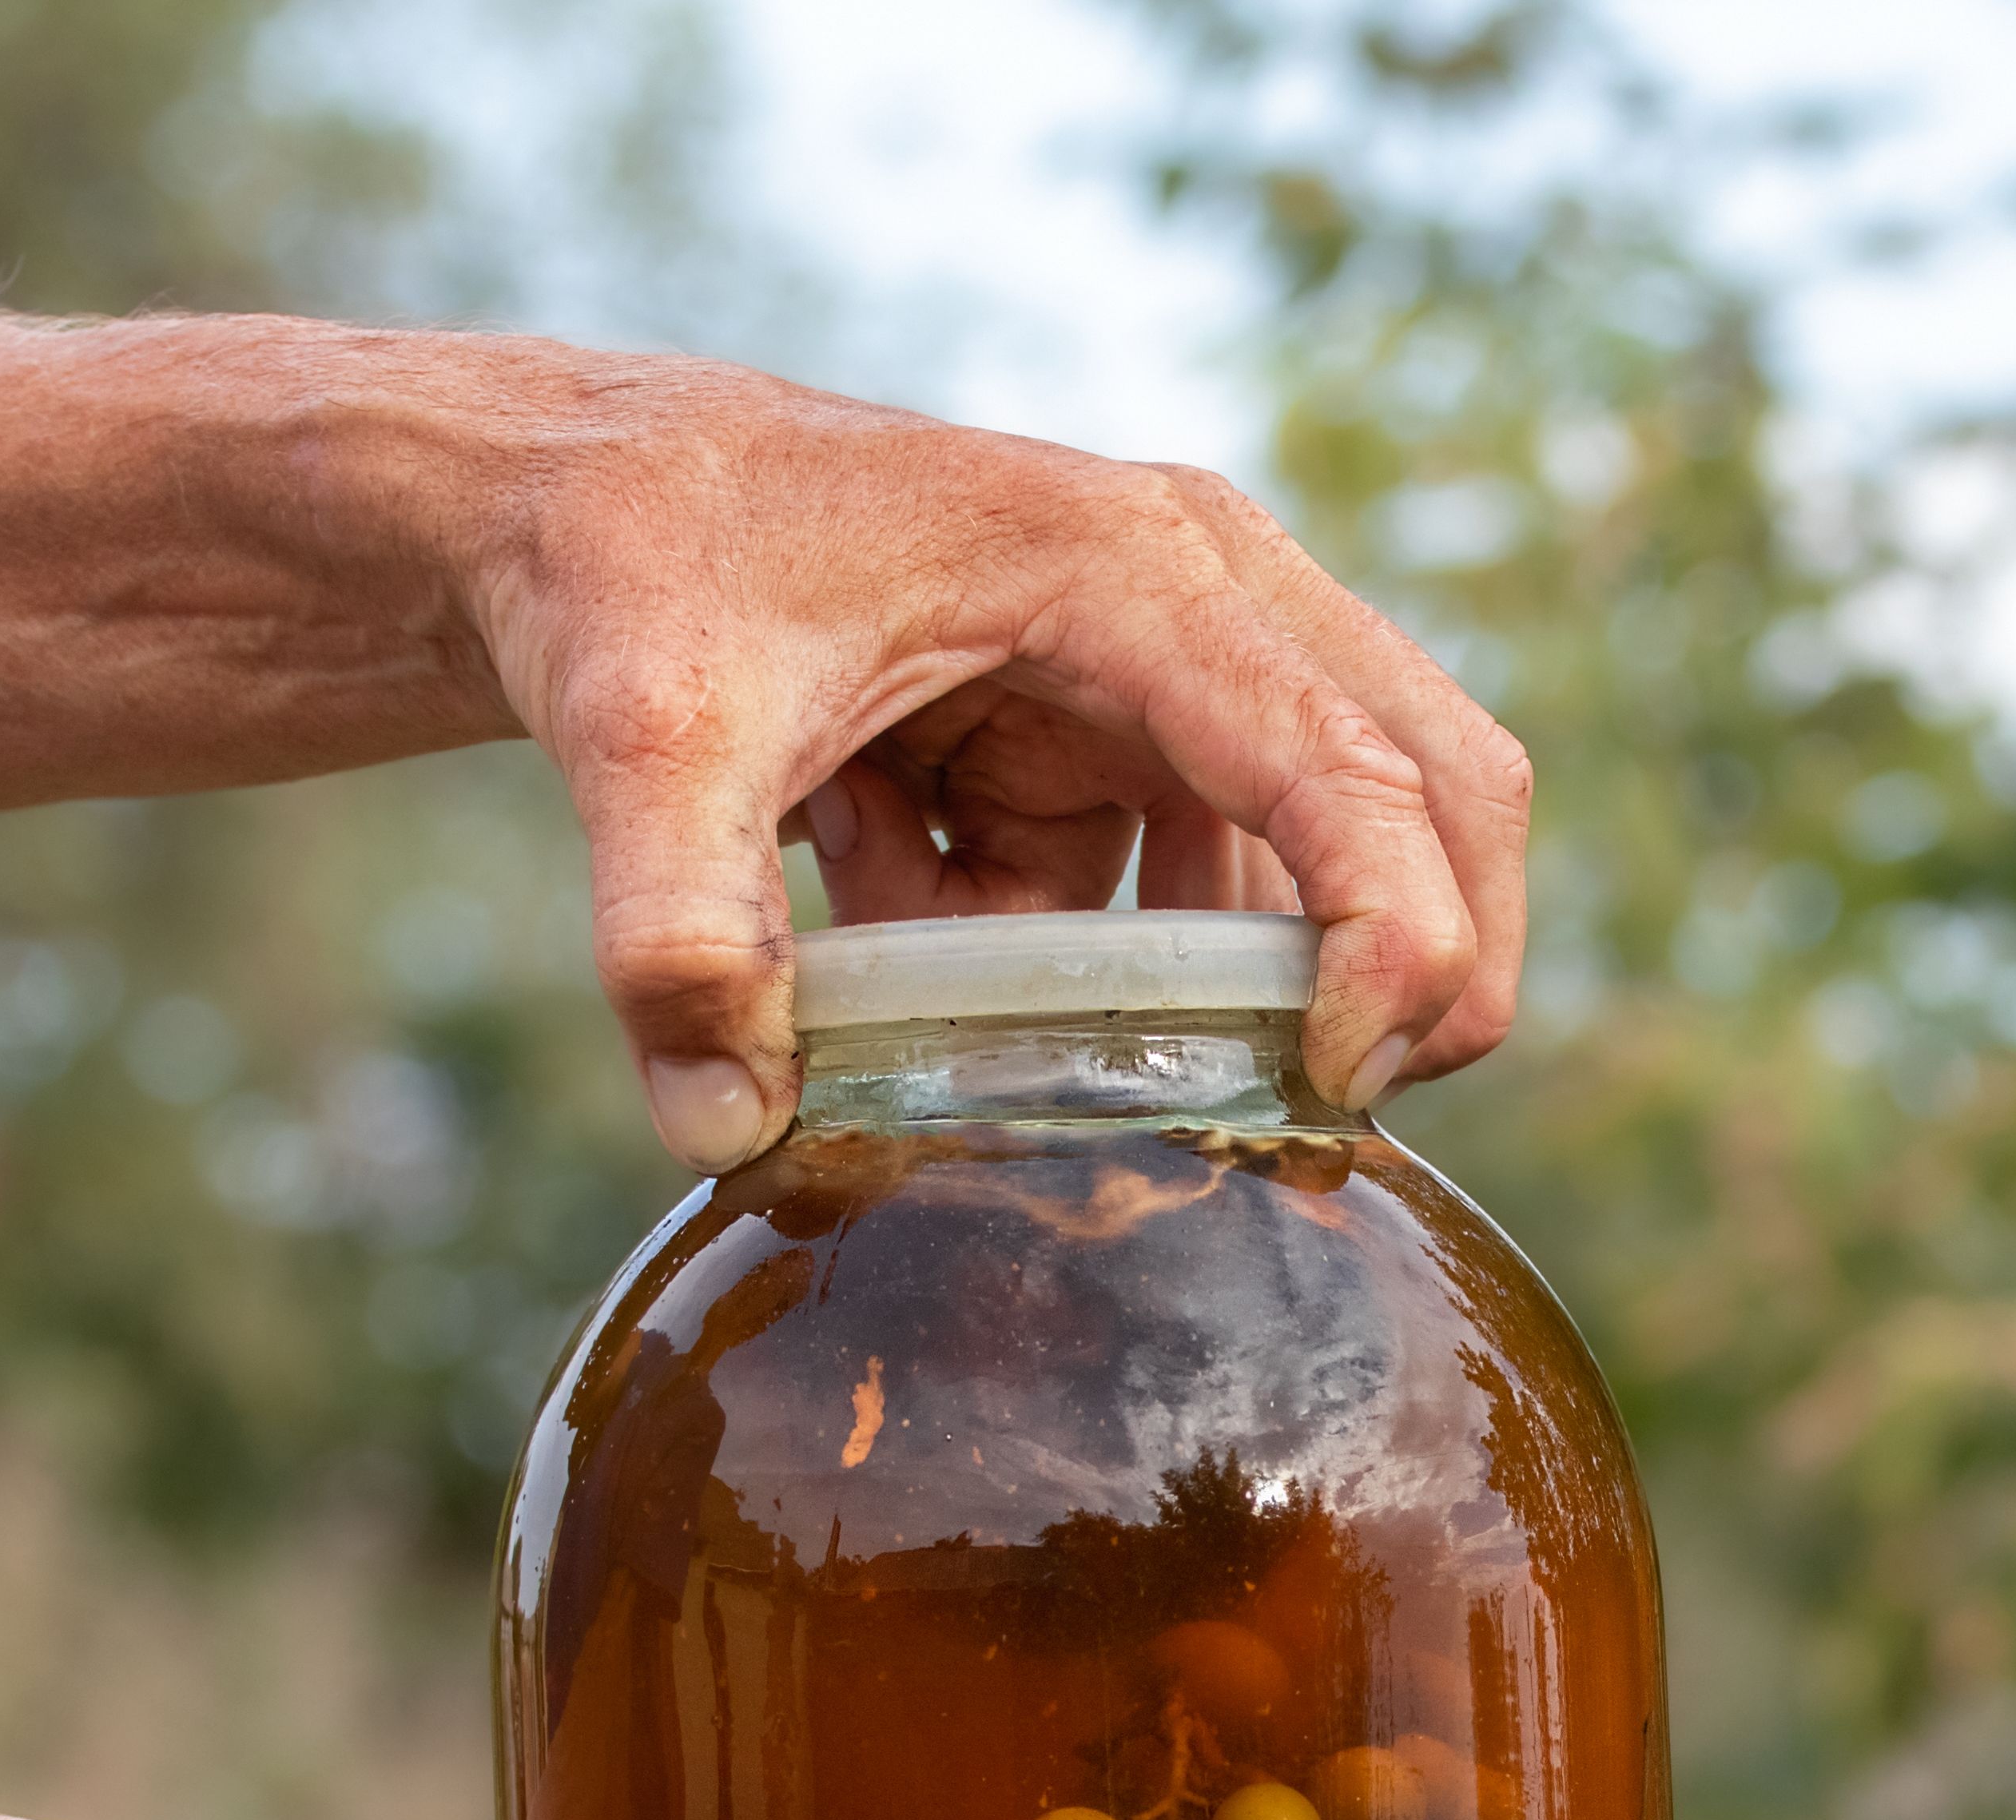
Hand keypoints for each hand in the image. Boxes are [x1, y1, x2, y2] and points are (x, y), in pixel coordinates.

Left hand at [451, 381, 1532, 1167]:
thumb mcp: (642, 738)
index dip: (1394, 937)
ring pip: (1302, 859)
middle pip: (1434, 786)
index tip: (1339, 1083)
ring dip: (1179, 976)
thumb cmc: (635, 566)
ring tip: (981, 972)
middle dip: (1423, 962)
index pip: (1352, 764)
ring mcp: (1173, 666)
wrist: (582, 496)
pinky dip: (1066, 956)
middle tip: (1338, 1113)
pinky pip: (1163, 894)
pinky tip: (897, 892)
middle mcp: (1201, 592)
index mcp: (1134, 565)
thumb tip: (730, 1128)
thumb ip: (677, 931)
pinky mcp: (1117, 735)